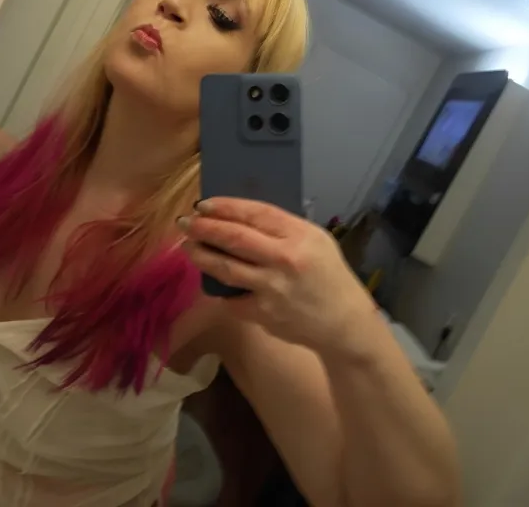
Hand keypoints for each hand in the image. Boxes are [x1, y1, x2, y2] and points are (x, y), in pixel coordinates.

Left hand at [179, 198, 375, 353]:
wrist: (343, 323)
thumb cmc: (329, 275)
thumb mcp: (315, 240)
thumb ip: (282, 228)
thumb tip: (239, 217)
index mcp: (300, 235)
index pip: (255, 213)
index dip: (226, 207)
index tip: (203, 205)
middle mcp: (285, 259)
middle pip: (235, 238)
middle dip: (205, 228)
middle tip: (185, 222)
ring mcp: (272, 288)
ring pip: (226, 268)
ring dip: (201, 255)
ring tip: (187, 246)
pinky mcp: (263, 313)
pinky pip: (233, 297)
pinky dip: (221, 288)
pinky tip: (212, 280)